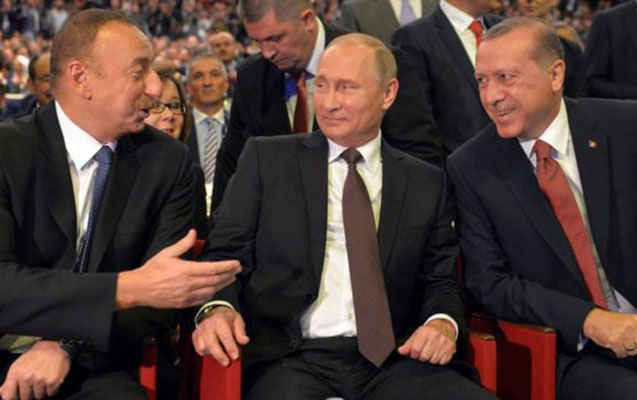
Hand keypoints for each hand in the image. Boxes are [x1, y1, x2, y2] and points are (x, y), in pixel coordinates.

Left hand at [0, 340, 70, 399]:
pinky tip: (51, 379)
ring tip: (44, 379)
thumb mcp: (18, 366)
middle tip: (35, 382)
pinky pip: (51, 393)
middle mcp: (26, 377)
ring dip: (42, 390)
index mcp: (16, 373)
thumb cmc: (35, 357)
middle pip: (25, 398)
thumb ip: (8, 383)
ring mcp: (40, 379)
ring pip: (39, 396)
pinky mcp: (52, 381)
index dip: (14, 397)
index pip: (8, 396)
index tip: (18, 395)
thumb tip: (0, 394)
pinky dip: (52, 389)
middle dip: (30, 392)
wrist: (55, 347)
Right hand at [116, 230, 241, 309]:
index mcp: (186, 270)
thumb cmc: (153, 270)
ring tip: (230, 278)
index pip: (214, 268)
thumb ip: (183, 244)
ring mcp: (187, 295)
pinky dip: (212, 294)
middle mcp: (189, 284)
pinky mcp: (184, 303)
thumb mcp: (167, 253)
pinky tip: (215, 289)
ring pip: (212, 291)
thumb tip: (193, 233)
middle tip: (238, 270)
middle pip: (216, 280)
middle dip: (229, 274)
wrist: (140, 289)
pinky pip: (203, 299)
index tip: (236, 263)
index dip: (227, 266)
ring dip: (223, 284)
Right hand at [192, 307, 249, 366]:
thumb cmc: (227, 319)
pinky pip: (198, 348)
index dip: (230, 347)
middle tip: (227, 363)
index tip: (235, 356)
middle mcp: (208, 325)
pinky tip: (212, 351)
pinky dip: (205, 352)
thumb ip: (241, 332)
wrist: (215, 312)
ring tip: (220, 354)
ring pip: (203, 347)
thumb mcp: (237, 321)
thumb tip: (244, 341)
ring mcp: (200, 330)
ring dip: (212, 354)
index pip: (225, 336)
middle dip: (219, 355)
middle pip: (211, 343)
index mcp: (220, 320)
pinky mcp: (195, 336)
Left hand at [397, 319, 456, 364]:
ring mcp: (444, 342)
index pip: (416, 349)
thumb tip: (401, 351)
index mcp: (425, 332)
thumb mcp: (417, 334)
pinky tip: (438, 354)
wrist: (444, 325)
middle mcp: (435, 336)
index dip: (413, 354)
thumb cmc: (429, 331)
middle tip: (423, 353)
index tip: (414, 353)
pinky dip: (439, 360)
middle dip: (421, 358)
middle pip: (424, 356)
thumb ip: (408, 344)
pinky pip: (442, 362)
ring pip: (433, 360)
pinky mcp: (451, 348)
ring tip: (430, 353)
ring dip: (430, 359)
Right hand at [583, 308, 636, 357]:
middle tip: (626, 341)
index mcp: (636, 320)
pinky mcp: (614, 341)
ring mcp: (623, 333)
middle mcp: (631, 326)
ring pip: (632, 350)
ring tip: (619, 342)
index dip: (636, 341)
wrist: (593, 319)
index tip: (632, 340)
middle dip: (634, 346)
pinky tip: (614, 345)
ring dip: (626, 349)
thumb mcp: (628, 321)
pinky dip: (619, 352)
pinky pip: (622, 353)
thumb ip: (636, 331)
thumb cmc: (610, 321)